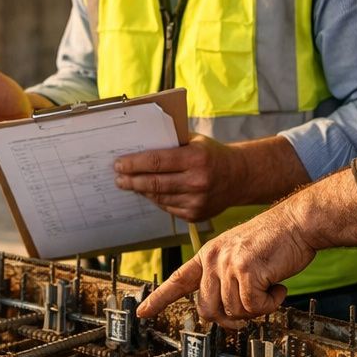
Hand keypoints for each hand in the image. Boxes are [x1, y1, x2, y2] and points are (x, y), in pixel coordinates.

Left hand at [113, 135, 241, 221]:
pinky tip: (148, 192)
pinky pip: (167, 207)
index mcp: (196, 158)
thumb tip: (139, 144)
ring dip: (141, 190)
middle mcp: (197, 181)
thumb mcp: (195, 141)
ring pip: (158, 197)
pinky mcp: (195, 215)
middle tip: (118, 178)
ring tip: (129, 184)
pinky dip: (156, 199)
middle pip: (154, 182)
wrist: (239, 177)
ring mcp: (197, 201)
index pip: (156, 161)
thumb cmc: (212, 155)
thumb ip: (171, 142)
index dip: (134, 164)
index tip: (119, 164)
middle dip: (131, 180)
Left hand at [136, 205, 315, 328]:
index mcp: (209, 254)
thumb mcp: (242, 255)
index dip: (159, 299)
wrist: (298, 222)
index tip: (142, 312)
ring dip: (257, 307)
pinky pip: (254, 307)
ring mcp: (227, 264)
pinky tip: (279, 286)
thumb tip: (228, 313)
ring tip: (270, 287)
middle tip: (254, 306)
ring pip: (234, 311)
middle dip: (233, 317)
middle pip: (209, 310)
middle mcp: (213, 259)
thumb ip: (227, 279)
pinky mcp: (246, 271)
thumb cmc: (276, 240)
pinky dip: (271, 303)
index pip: (178, 279)